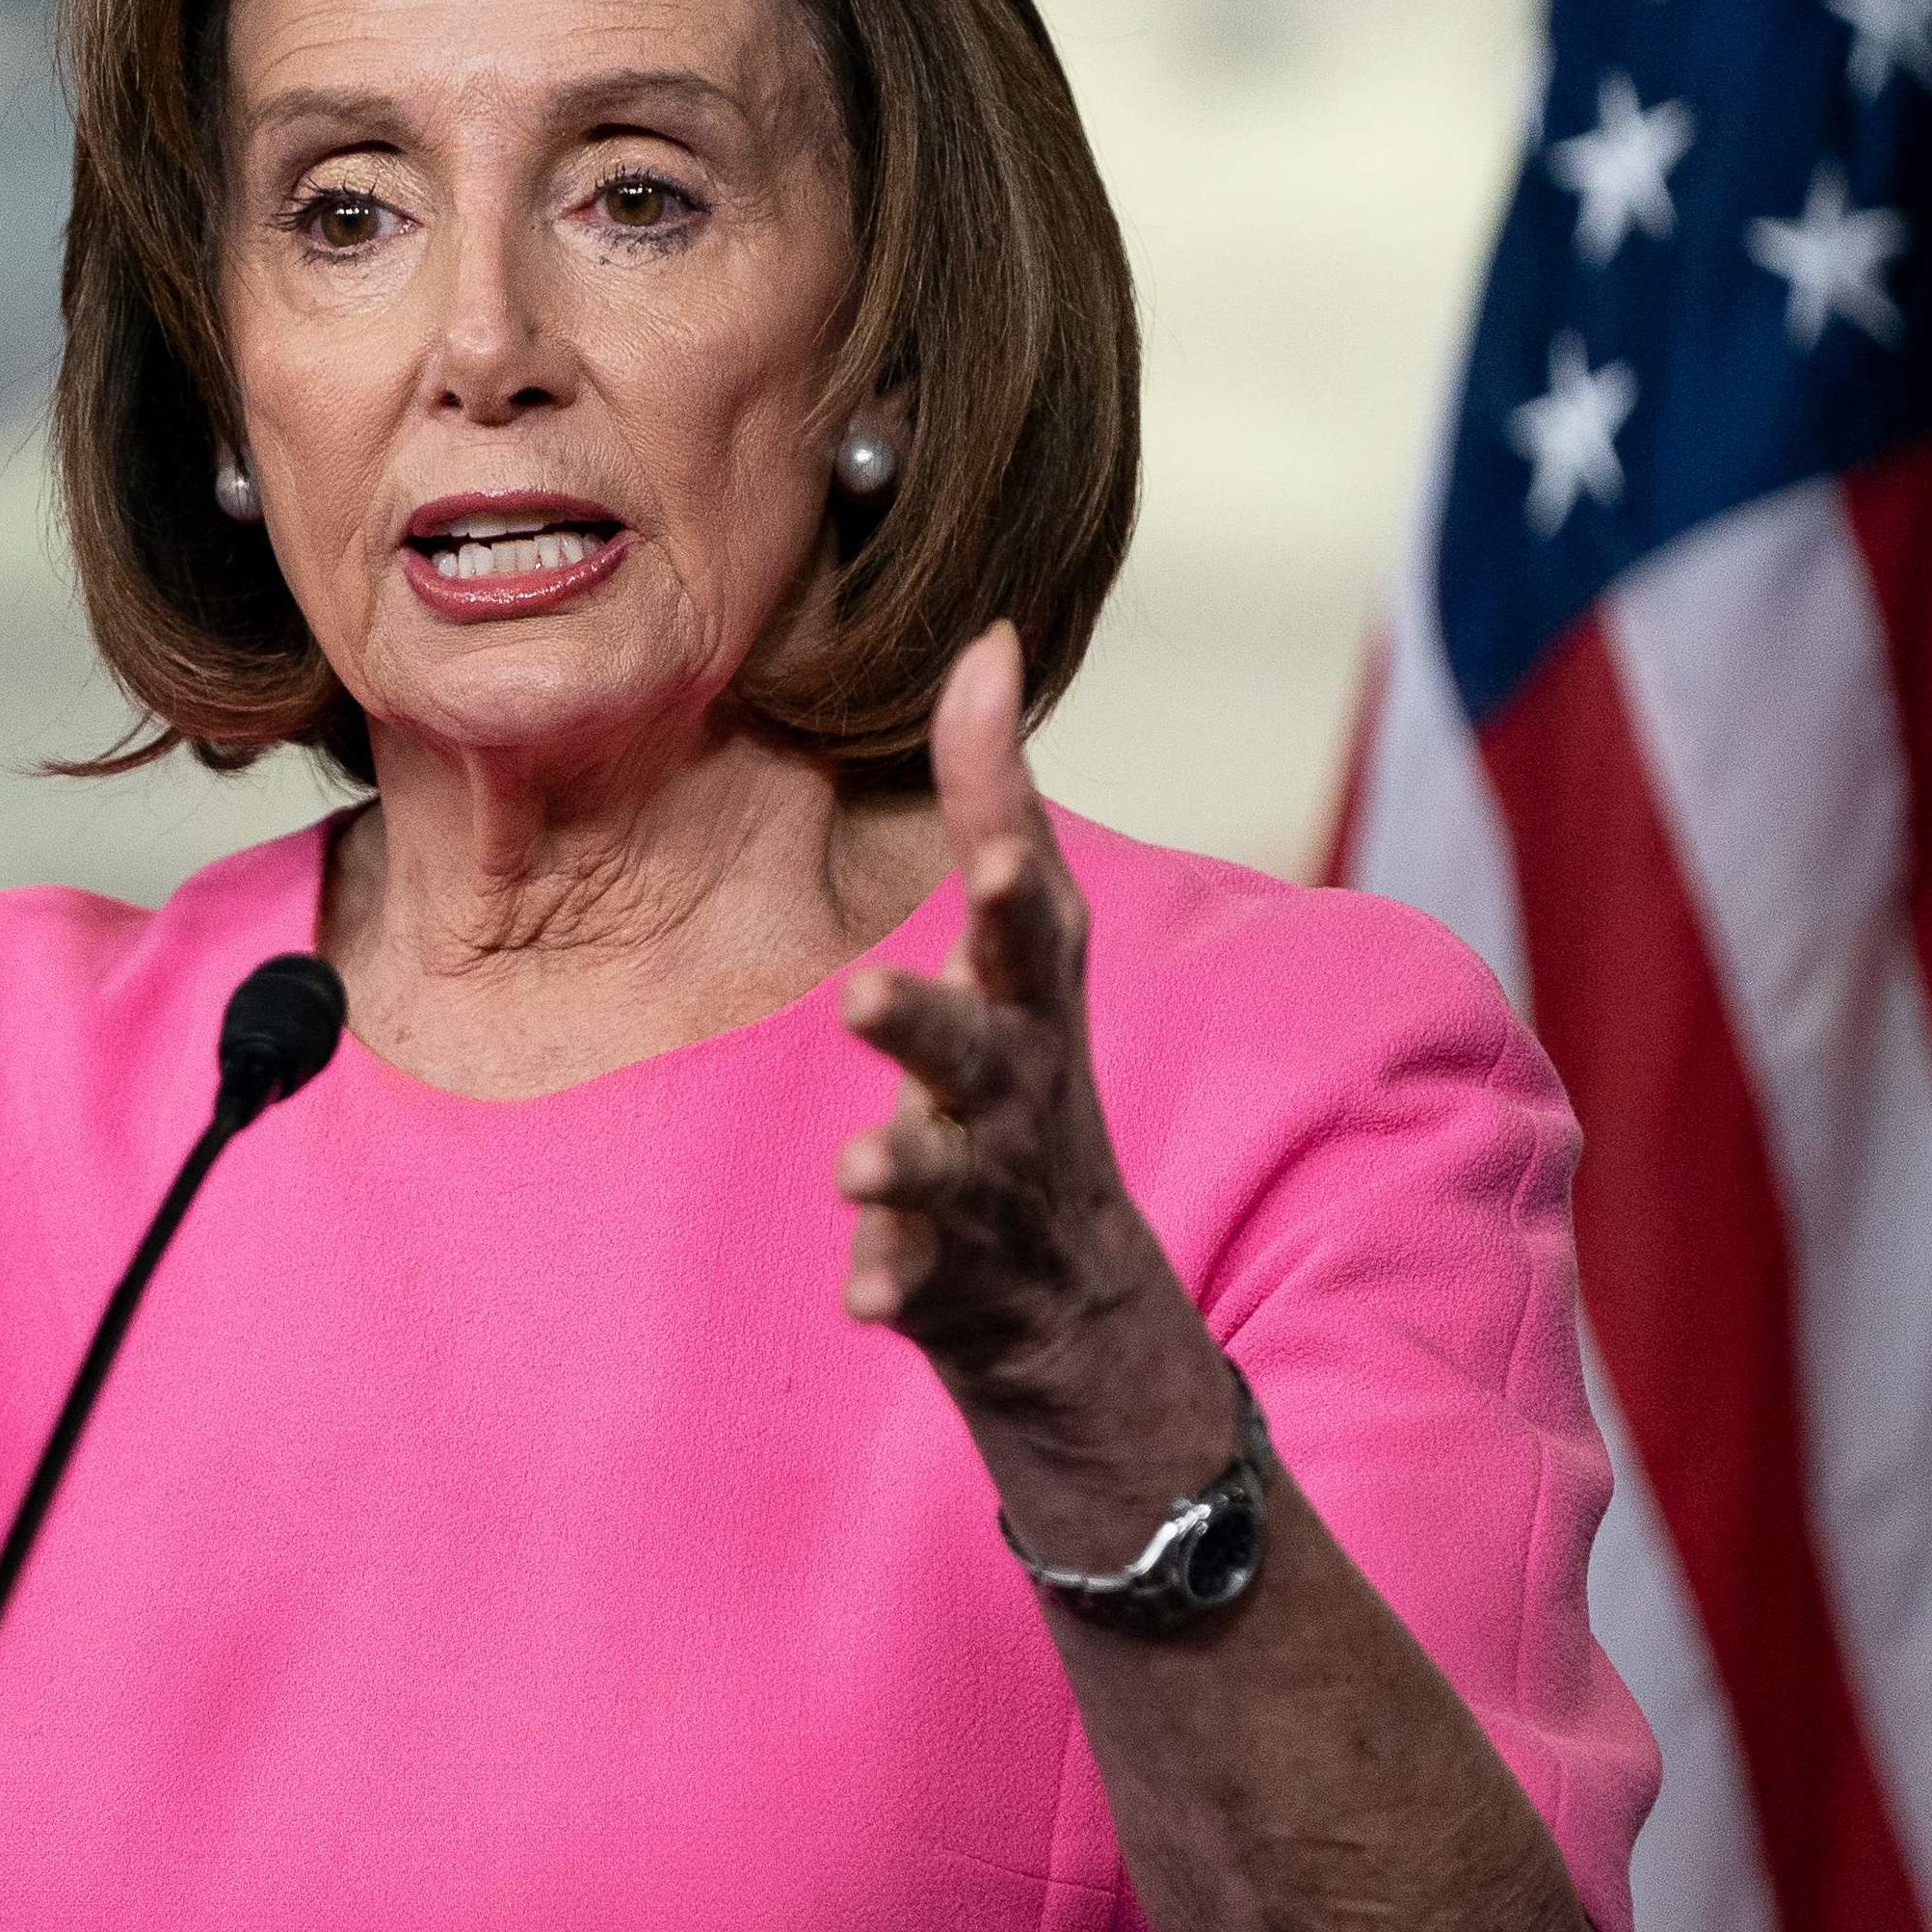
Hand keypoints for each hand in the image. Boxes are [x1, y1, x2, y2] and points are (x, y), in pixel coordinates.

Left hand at [833, 623, 1233, 1533]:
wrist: (1074, 1293)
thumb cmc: (1026, 1065)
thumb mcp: (1026, 935)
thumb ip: (994, 793)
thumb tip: (985, 636)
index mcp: (1027, 1005)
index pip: (1028, 936)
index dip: (1014, 893)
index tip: (998, 853)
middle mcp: (1016, 1093)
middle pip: (979, 1054)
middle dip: (929, 1026)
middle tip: (862, 998)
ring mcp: (984, 1192)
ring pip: (944, 1176)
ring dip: (903, 1166)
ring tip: (856, 1165)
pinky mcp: (944, 1279)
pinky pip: (915, 1286)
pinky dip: (893, 1287)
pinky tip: (861, 1295)